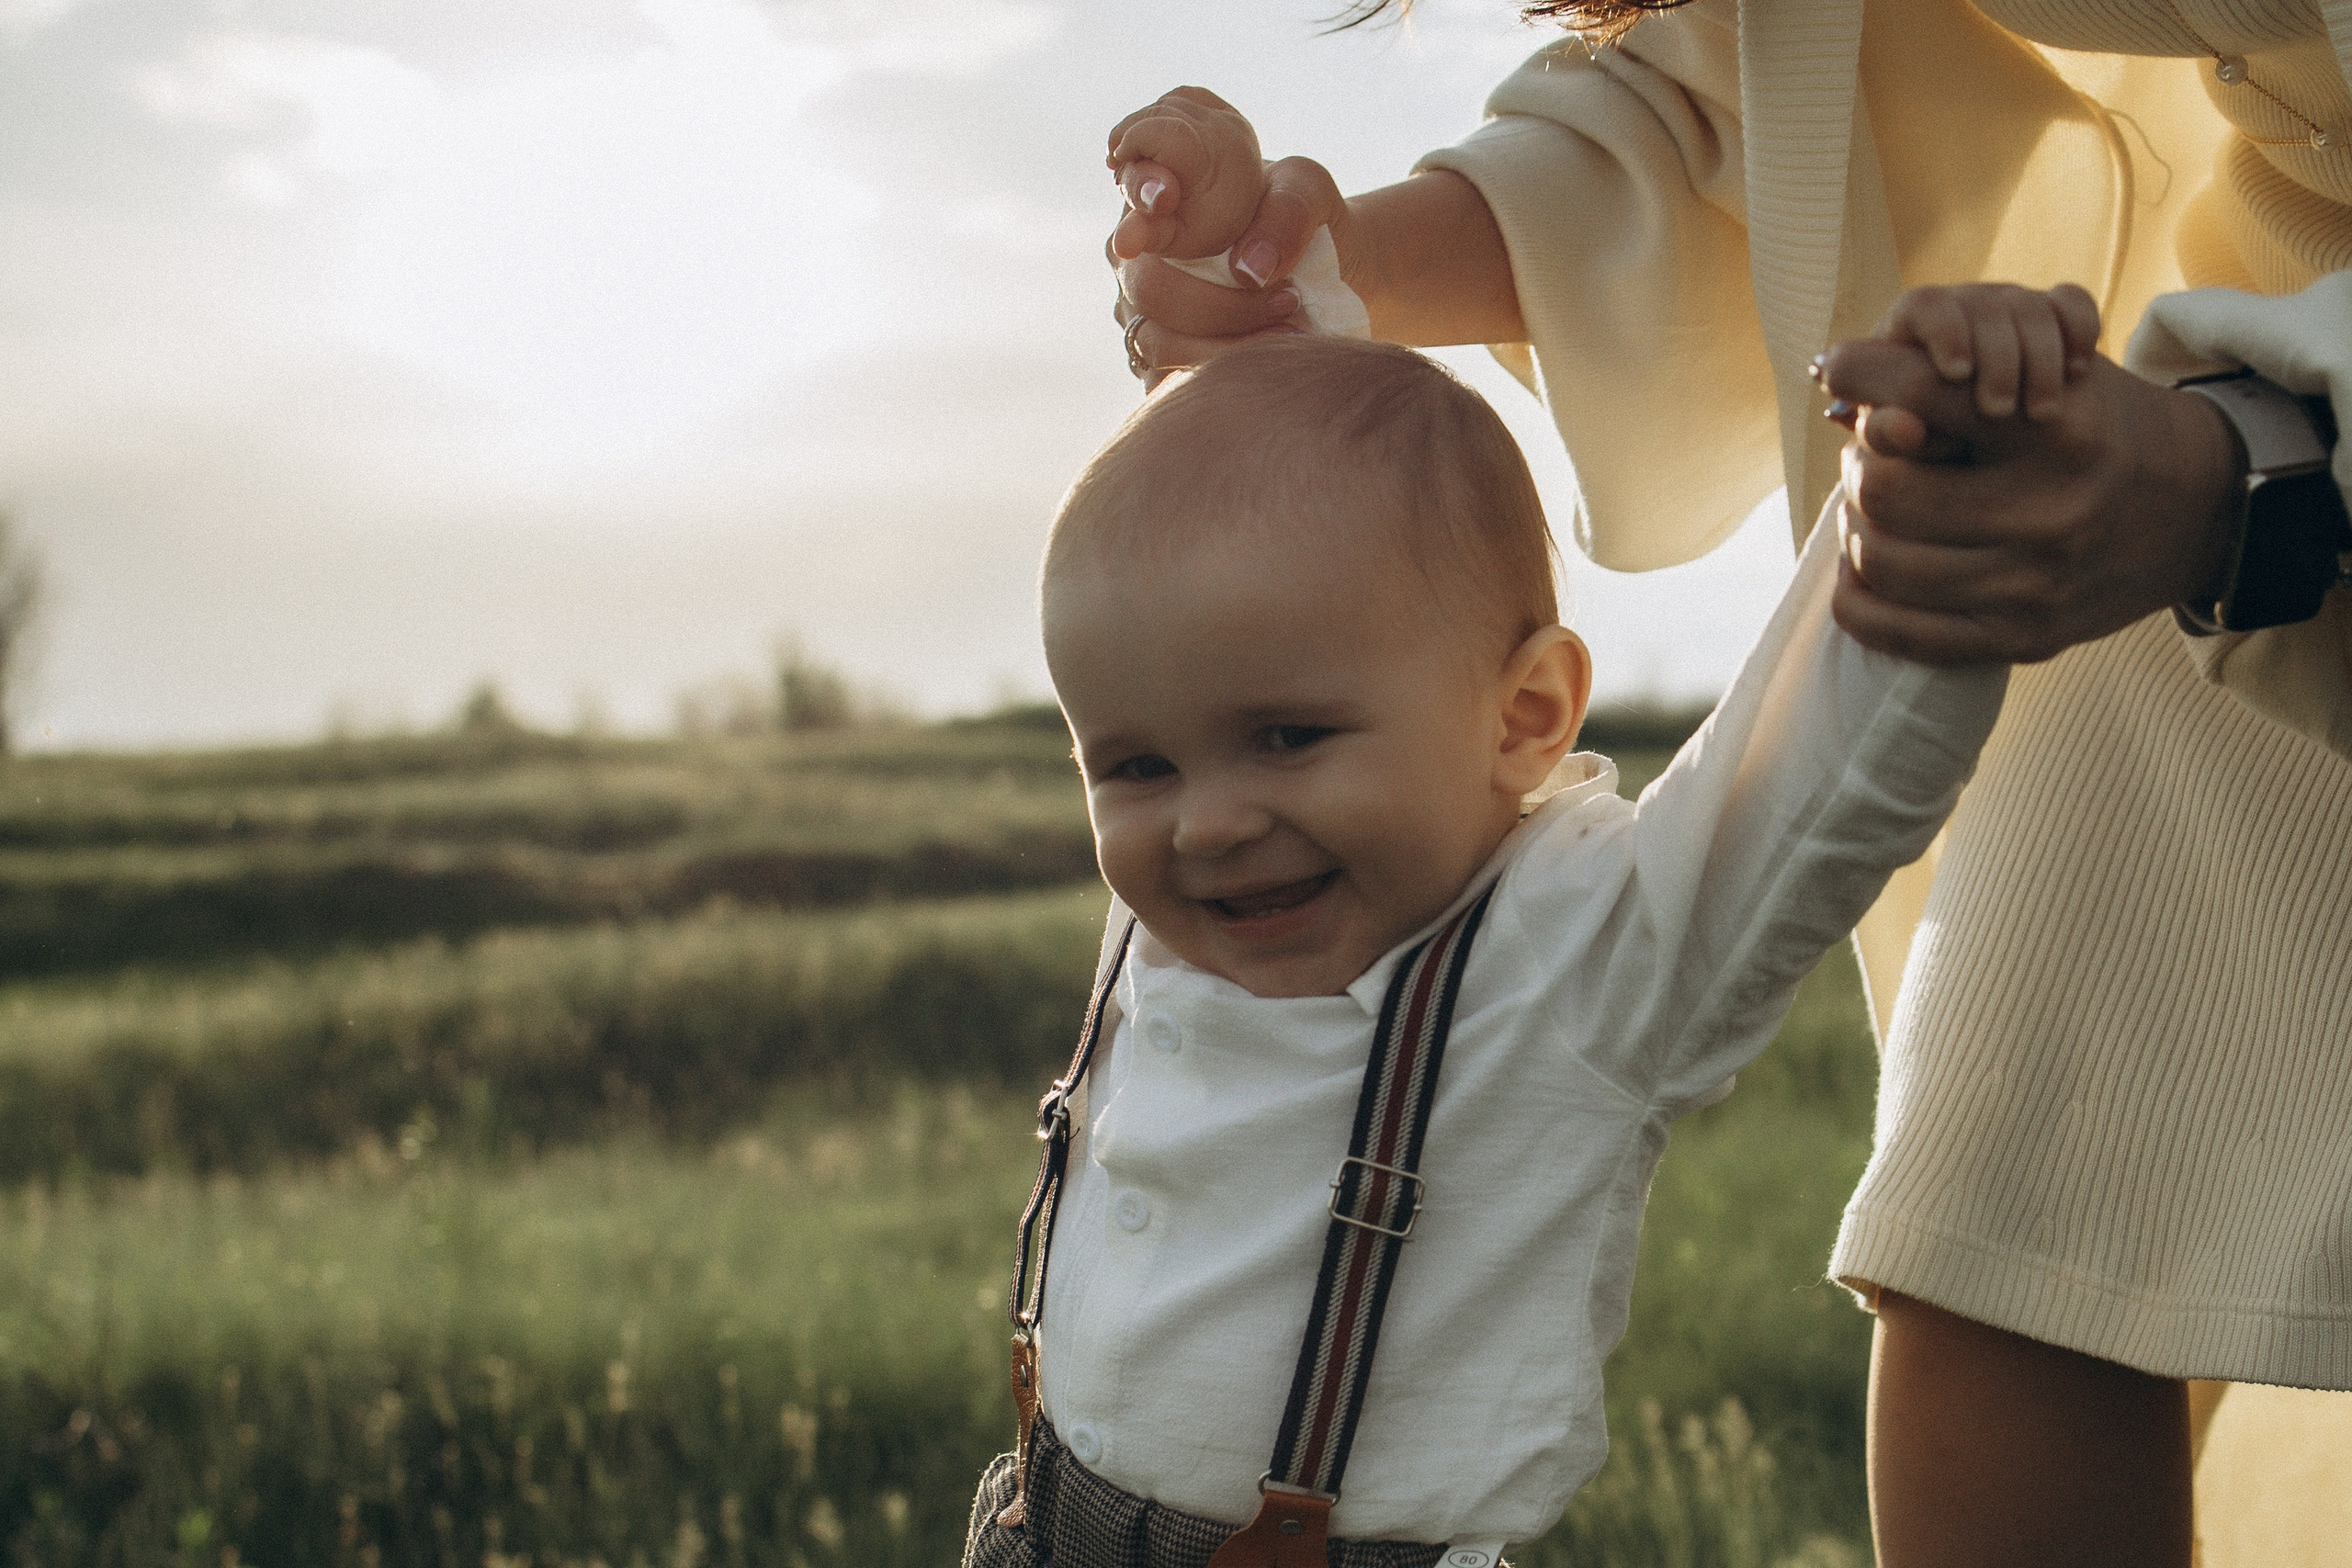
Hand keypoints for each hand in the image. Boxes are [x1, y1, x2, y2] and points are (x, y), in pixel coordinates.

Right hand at [1106, 87, 1267, 264]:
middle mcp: (1229, 131)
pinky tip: (1151, 145)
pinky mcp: (1220, 107)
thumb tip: (1120, 245)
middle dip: (1131, 142)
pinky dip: (1157, 118)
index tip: (1116, 167)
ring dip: (1140, 131)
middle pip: (1158, 115)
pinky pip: (1176, 99)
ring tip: (1139, 166)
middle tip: (1125, 174)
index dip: (1131, 144)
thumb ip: (1146, 234)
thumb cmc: (1196, 230)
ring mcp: (1227, 115)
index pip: (1163, 130)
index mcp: (1222, 162)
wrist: (1233, 217)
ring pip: (1165, 105)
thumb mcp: (1172, 238)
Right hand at [1109, 154, 1348, 387]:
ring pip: (1160, 348)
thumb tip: (1251, 270)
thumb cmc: (1300, 220)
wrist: (1321, 273)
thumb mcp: (1306, 189)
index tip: (1196, 252)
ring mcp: (1142, 320)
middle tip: (1290, 301)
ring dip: (1227, 348)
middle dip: (1225, 307)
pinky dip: (1219, 383)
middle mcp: (1135, 267)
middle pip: (1152, 295)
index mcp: (1156, 213)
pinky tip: (1267, 369)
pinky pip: (1169, 389)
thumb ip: (1287, 210)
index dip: (1142, 233)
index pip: (1133, 226)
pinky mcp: (1159, 368)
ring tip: (1291, 333)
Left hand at [1816, 338, 2243, 664]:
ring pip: (1881, 562)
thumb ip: (1952, 382)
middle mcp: (2049, 511)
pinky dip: (1858, 598)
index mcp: (2056, 431)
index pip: (1921, 392)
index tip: (1840, 366)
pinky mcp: (2023, 640)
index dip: (1862, 371)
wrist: (2200, 510)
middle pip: (1885, 491)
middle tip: (1870, 456)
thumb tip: (1839, 379)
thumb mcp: (2051, 378)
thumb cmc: (2097, 431)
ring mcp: (2035, 585)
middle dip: (1860, 466)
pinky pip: (1896, 631)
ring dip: (1856, 528)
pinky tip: (1862, 570)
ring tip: (1872, 508)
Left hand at [1875, 282, 2102, 421]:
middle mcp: (1957, 309)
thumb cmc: (1933, 443)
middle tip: (1998, 410)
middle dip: (1997, 359)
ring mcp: (2005, 306)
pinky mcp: (2051, 310)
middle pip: (1981, 304)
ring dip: (2040, 361)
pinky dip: (2079, 330)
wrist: (1999, 443)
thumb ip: (1887, 434)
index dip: (1943, 331)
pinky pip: (2071, 300)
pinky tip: (2075, 371)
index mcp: (1909, 332)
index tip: (1957, 374)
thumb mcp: (1905, 443)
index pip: (1923, 305)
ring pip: (2028, 306)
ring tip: (2040, 414)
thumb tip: (1895, 428)